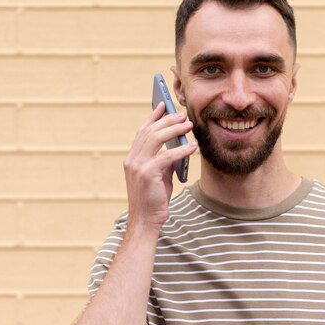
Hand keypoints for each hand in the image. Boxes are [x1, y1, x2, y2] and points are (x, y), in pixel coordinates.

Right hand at [123, 102, 196, 231]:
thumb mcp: (158, 176)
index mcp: (132, 158)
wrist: (145, 220)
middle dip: (167, 120)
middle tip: (182, 114)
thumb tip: (178, 145)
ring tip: (188, 125)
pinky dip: (181, 150)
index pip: (142, 131)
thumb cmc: (153, 199)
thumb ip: (164, 160)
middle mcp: (132, 159)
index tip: (163, 104)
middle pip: (150, 131)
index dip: (153, 116)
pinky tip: (192, 147)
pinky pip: (167, 157)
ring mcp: (138, 166)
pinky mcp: (148, 174)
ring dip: (174, 129)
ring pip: (156, 139)